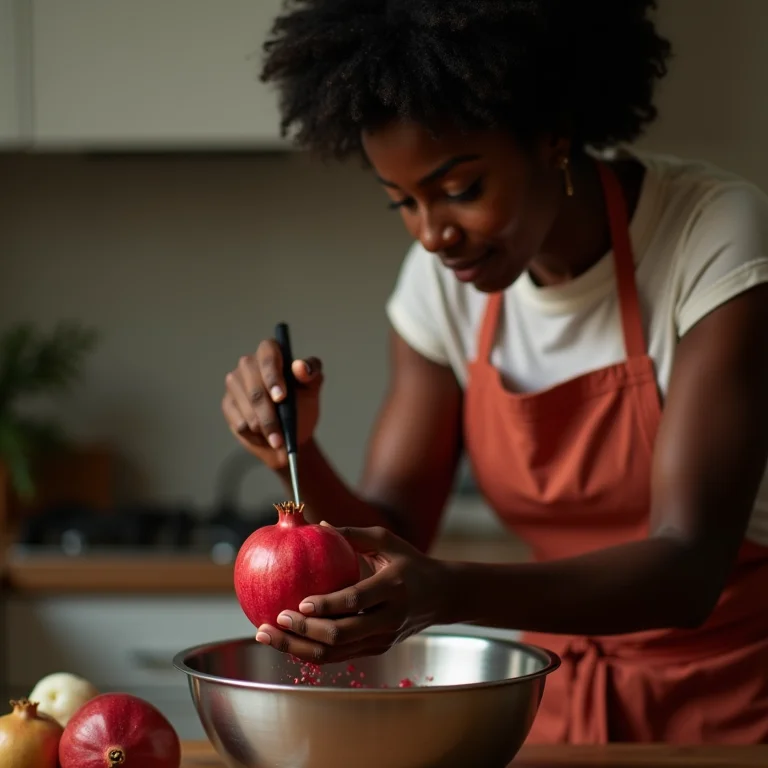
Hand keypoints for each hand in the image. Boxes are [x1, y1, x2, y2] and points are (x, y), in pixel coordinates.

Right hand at [221, 338, 322, 469]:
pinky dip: (254, 434)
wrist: (292, 433)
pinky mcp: (228, 403)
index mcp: (271, 352)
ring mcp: (235, 382)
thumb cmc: (302, 405)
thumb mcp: (312, 389)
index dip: (273, 376)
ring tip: (277, 439)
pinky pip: (238, 421)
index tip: (281, 397)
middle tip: (280, 435)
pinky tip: (264, 435)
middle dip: (269, 415)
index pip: (268, 356)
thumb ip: (311, 373)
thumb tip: (300, 367)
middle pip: (255, 388)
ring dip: (263, 428)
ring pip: (246, 407)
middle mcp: (249, 363)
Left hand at [255, 525, 446, 662]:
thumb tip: (317, 524)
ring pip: (336, 653)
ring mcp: (383, 639)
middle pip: (342, 634)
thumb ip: (353, 534)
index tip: (301, 603)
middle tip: (274, 620)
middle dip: (304, 632)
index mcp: (393, 587)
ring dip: (298, 648)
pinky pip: (339, 656)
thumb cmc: (410, 562)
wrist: (443, 597)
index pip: (357, 600)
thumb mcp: (388, 541)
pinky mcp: (376, 650)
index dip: (328, 605)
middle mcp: (389, 618)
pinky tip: (286, 642)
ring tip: (267, 636)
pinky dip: (310, 652)